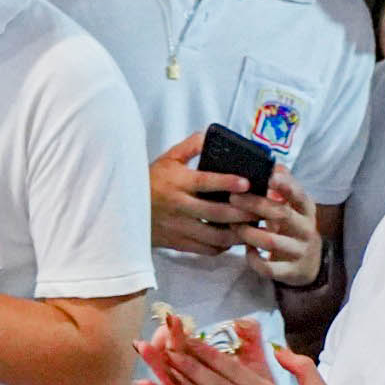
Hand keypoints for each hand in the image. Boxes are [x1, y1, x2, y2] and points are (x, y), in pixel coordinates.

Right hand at [150, 131, 255, 256]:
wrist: (124, 210)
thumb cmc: (152, 181)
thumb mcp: (167, 159)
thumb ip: (190, 147)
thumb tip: (210, 135)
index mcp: (177, 182)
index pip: (205, 182)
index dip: (226, 182)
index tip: (246, 182)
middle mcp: (178, 206)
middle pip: (215, 212)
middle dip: (242, 212)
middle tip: (261, 209)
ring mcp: (178, 227)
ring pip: (214, 235)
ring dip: (237, 233)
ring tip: (252, 227)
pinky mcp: (178, 243)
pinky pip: (205, 249)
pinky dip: (222, 246)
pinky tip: (233, 239)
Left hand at [227, 168, 322, 285]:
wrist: (309, 263)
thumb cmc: (293, 227)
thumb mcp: (294, 206)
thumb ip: (283, 187)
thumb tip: (273, 165)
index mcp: (307, 209)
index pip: (298, 194)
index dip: (284, 185)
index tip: (267, 176)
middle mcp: (306, 229)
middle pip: (281, 214)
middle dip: (255, 205)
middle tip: (233, 198)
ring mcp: (299, 251)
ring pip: (271, 241)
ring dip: (248, 233)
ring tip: (233, 226)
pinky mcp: (291, 271)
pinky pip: (268, 267)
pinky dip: (254, 259)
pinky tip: (246, 250)